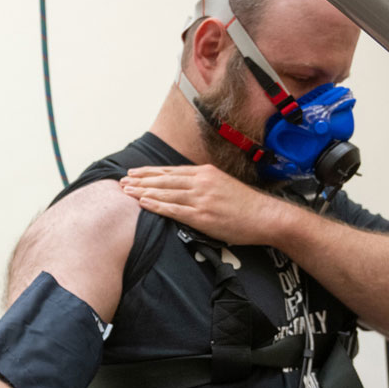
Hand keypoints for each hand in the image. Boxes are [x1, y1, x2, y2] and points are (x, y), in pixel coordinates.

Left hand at [119, 164, 293, 245]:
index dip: (150, 172)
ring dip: (143, 191)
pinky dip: (156, 205)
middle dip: (140, 180)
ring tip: (126, 191)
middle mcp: (201, 182)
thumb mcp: (223, 185)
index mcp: (205, 173)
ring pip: (165, 192)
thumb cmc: (246, 205)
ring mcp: (201, 198)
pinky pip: (174, 209)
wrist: (266, 216)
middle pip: (163, 179)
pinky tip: (143, 203)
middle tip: (122, 181)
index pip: (170, 171)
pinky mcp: (202, 215)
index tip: (134, 172)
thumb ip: (203, 184)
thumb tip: (183, 187)